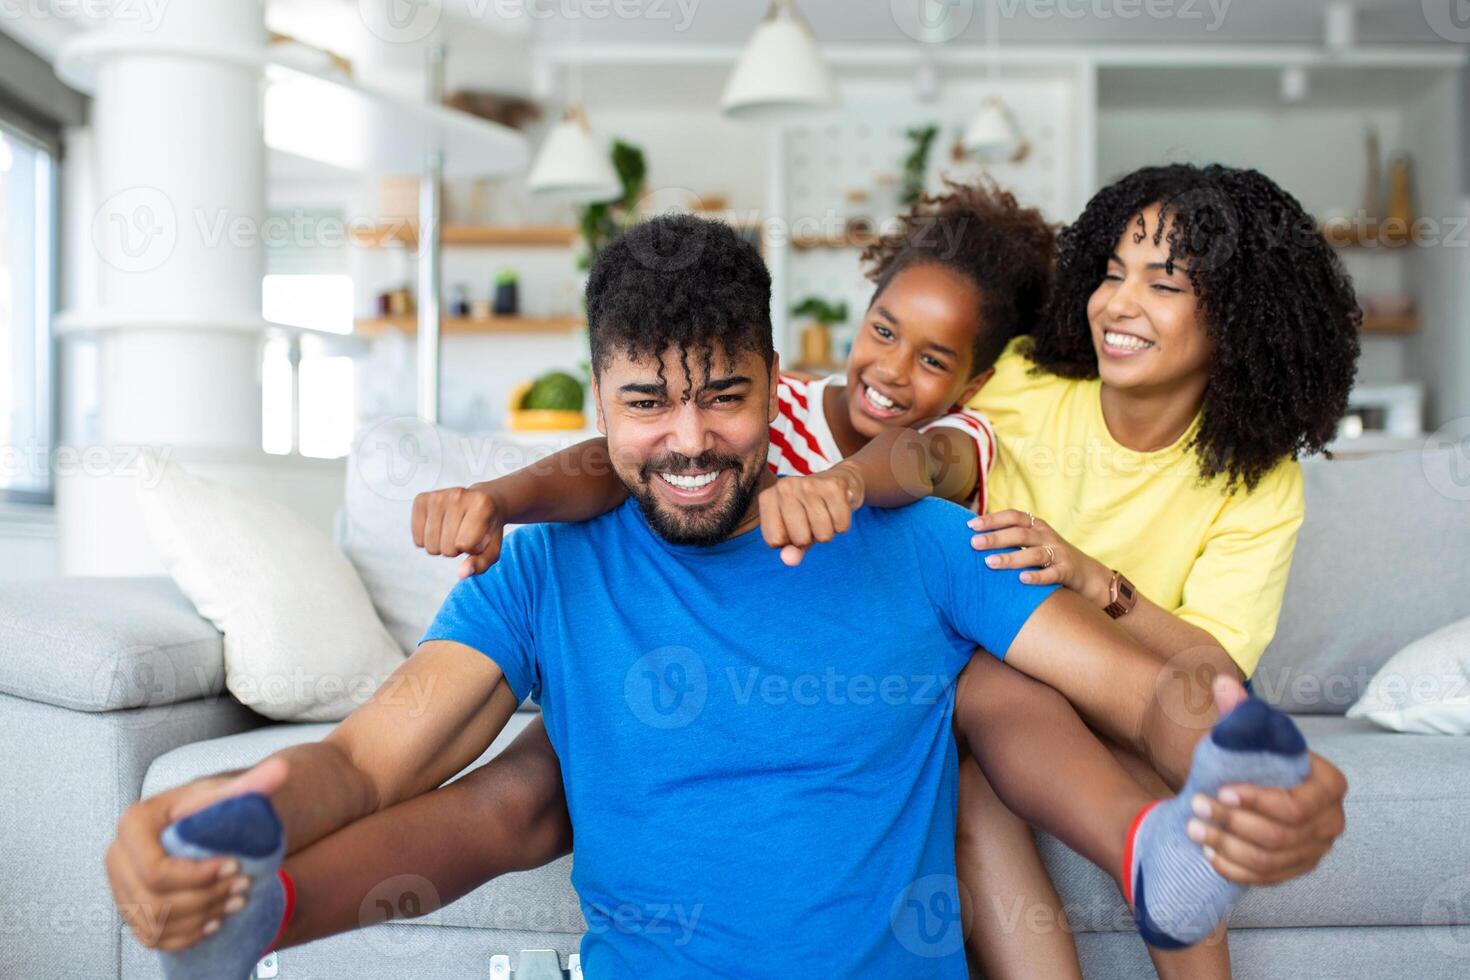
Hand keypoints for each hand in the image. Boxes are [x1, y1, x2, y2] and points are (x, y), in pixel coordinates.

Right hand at [105, 758, 287, 951]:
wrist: (200, 825)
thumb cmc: (210, 807)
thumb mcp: (227, 792)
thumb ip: (252, 783)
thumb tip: (280, 770)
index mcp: (134, 824)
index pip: (155, 869)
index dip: (197, 876)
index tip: (233, 866)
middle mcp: (118, 857)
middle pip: (155, 900)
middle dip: (205, 897)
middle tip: (242, 886)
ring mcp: (121, 887)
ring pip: (156, 921)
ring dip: (201, 916)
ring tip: (235, 901)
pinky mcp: (132, 910)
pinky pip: (153, 936)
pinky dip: (186, 934)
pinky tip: (213, 920)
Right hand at [412, 485, 506, 577]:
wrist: (482, 501)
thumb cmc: (487, 528)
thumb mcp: (492, 548)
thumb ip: (481, 563)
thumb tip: (462, 574)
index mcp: (481, 504)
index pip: (465, 545)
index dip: (472, 548)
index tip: (478, 536)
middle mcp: (458, 495)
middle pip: (446, 548)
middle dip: (456, 548)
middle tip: (464, 533)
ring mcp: (437, 495)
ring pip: (430, 545)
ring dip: (441, 545)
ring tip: (453, 530)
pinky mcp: (421, 499)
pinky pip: (417, 538)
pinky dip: (427, 539)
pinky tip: (440, 527)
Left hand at [758, 464, 865, 566]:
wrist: (839, 481)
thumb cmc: (810, 512)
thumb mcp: (795, 532)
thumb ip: (790, 549)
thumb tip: (790, 560)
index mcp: (768, 497)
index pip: (775, 541)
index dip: (789, 542)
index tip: (793, 528)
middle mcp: (784, 486)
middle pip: (800, 539)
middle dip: (811, 538)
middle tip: (812, 521)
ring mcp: (809, 483)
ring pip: (823, 534)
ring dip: (828, 532)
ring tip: (825, 515)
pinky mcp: (833, 486)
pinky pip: (841, 525)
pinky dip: (842, 525)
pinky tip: (836, 509)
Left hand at [968, 509, 1112, 606]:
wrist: (1089, 575)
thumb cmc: (1051, 557)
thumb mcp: (1033, 542)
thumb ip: (1011, 537)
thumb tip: (975, 536)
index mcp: (1037, 526)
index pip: (1014, 516)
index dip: (993, 519)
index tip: (970, 525)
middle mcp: (1047, 536)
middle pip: (1020, 533)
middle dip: (995, 538)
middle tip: (974, 543)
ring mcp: (1059, 553)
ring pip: (1033, 554)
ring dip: (1010, 558)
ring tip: (990, 563)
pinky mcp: (1068, 571)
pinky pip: (1052, 574)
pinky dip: (1037, 576)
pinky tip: (1021, 579)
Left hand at [1187, 677, 1347, 885]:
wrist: (1256, 788)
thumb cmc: (1254, 758)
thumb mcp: (1246, 734)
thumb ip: (1239, 712)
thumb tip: (1223, 683)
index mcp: (1330, 785)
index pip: (1295, 805)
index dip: (1258, 802)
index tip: (1221, 790)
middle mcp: (1331, 822)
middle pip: (1278, 835)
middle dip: (1232, 822)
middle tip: (1195, 805)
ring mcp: (1316, 850)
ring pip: (1269, 859)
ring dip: (1227, 845)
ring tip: (1193, 827)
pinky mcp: (1297, 870)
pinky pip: (1267, 879)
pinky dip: (1236, 869)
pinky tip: (1209, 854)